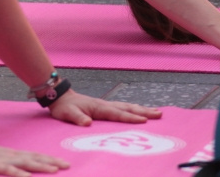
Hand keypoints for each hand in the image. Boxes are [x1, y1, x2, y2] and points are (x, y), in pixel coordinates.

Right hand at [0, 138, 68, 176]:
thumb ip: (7, 163)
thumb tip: (20, 169)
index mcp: (11, 154)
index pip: (34, 156)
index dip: (49, 159)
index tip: (63, 162)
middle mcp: (10, 155)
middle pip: (34, 158)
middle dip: (51, 162)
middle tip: (68, 165)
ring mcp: (1, 160)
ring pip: (24, 163)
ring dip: (40, 166)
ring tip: (54, 170)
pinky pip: (7, 170)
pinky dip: (18, 173)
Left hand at [47, 90, 161, 125]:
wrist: (59, 96)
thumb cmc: (64, 107)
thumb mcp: (67, 113)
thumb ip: (78, 118)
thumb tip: (87, 123)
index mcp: (99, 107)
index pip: (117, 114)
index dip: (130, 118)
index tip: (144, 121)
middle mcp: (105, 105)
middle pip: (128, 108)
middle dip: (144, 112)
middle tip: (159, 115)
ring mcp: (106, 105)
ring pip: (127, 107)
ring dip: (142, 109)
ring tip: (157, 112)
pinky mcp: (105, 107)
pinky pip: (123, 108)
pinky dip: (134, 109)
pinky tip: (140, 111)